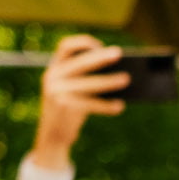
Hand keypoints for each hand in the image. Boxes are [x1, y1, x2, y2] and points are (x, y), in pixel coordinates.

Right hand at [31, 35, 126, 167]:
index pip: (65, 46)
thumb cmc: (70, 110)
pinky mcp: (64, 108)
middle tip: (119, 54)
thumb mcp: (72, 90)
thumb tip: (119, 72)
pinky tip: (120, 106)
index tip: (101, 46)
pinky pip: (91, 104)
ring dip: (109, 81)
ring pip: (88, 83)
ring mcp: (57, 92)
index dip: (83, 43)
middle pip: (80, 62)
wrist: (52, 136)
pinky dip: (107, 105)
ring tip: (127, 79)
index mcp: (54, 68)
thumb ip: (85, 79)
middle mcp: (52, 77)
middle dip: (100, 57)